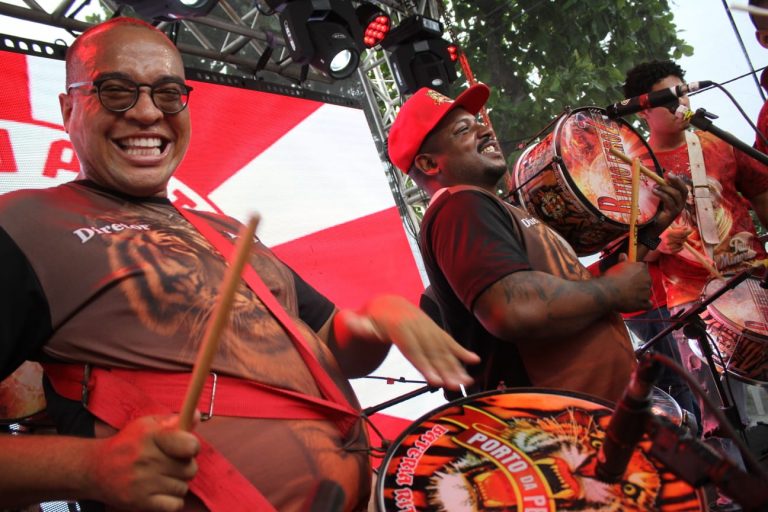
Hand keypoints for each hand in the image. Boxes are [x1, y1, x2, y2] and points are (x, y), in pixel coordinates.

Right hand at [87, 415, 199, 510]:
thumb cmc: (128, 444)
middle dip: (185, 466)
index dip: (193, 447)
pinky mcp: (139, 502)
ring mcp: (142, 483)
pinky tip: (161, 491)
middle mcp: (146, 459)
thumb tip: (197, 416)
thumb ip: (173, 420)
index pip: (189, 445)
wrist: (95, 469)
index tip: (186, 447)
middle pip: (190, 468)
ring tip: (163, 476)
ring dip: (178, 483)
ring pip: (183, 487)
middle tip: (171, 463)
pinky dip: (173, 500)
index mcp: (150, 436)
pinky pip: (175, 505)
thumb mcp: (146, 425)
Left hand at [340, 295, 479, 389]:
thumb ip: (357, 325)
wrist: (389, 304)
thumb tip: (347, 319)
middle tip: (455, 386)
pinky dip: (462, 351)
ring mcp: (429, 328)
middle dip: (445, 370)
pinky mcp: (435, 331)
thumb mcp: (364, 322)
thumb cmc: (374, 319)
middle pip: (432, 352)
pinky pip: (449, 341)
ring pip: (444, 348)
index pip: (413, 351)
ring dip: (457, 365)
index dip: (425, 365)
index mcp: (400, 328)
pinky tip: (475, 360)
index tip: (435, 381)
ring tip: (467, 381)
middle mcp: (418, 327)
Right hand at [602, 253, 651, 311]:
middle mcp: (647, 278)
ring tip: (629, 296)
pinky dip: (644, 305)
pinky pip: (649, 305)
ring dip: (640, 295)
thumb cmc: (611, 277)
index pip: (643, 270)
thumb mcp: (616, 266)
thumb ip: (623, 261)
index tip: (630, 277)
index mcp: (641, 268)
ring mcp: (647, 291)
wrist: (607, 291)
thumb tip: (624, 255)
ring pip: (646, 293)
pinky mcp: (644, 303)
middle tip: (628, 287)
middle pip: (646, 281)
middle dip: (639, 284)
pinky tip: (637, 304)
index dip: (636, 274)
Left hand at [652, 173, 687, 229]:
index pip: (683, 188)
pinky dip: (662, 194)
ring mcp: (677, 209)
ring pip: (676, 194)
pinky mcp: (672, 213)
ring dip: (665, 188)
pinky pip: (669, 201)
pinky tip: (654, 191)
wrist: (654, 227)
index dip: (678, 180)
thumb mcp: (661, 200)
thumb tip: (658, 179)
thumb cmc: (657, 212)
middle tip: (667, 175)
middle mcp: (681, 204)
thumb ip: (662, 191)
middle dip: (676, 181)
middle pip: (683, 190)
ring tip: (655, 186)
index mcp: (680, 200)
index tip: (669, 174)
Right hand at [658, 226, 692, 253]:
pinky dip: (680, 247)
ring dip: (681, 242)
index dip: (687, 231)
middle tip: (683, 234)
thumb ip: (677, 228)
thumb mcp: (668, 229)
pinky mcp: (669, 251)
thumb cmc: (660, 234)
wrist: (651, 242)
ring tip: (676, 240)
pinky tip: (676, 244)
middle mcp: (668, 240)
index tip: (690, 230)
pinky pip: (679, 249)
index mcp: (668, 233)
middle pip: (682, 239)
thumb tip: (686, 228)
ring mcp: (668, 247)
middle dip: (684, 236)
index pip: (682, 233)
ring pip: (681, 244)